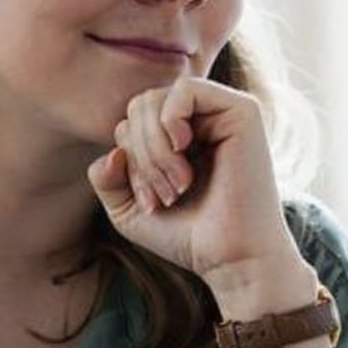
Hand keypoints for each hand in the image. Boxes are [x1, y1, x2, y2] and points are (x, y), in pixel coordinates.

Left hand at [86, 76, 303, 294]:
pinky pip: (186, 89)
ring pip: (153, 100)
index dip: (128, 162)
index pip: (129, 125)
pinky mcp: (242, 111)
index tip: (151, 204)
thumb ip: (105, 179)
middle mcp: (200, 120)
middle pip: (138, 108)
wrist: (233, 258)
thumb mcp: (128, 211)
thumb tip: (113, 151)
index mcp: (176, 138)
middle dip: (140, 155)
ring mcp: (221, 112)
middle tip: (165, 196)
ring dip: (154, 148)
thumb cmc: (187, 236)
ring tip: (178, 186)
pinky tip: (183, 150)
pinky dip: (170, 120)